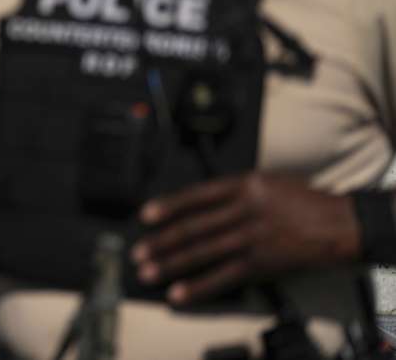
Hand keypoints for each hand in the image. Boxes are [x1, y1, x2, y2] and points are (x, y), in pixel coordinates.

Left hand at [131, 172, 360, 304]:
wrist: (339, 224)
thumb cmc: (304, 201)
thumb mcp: (268, 181)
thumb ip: (235, 190)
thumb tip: (200, 202)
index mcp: (245, 185)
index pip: (198, 195)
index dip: (169, 206)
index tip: (146, 215)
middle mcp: (244, 210)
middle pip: (194, 227)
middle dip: (161, 241)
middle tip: (136, 252)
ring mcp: (251, 238)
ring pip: (202, 252)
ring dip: (171, 264)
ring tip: (147, 272)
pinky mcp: (261, 263)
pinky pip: (224, 276)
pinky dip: (199, 286)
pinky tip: (179, 293)